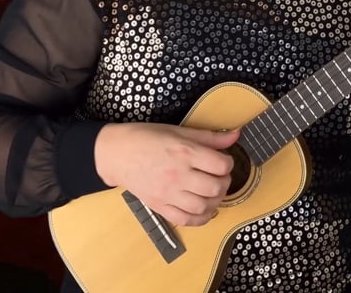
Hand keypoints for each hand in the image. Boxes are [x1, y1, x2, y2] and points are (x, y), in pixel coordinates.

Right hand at [93, 123, 238, 226]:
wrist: (115, 154)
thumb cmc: (146, 138)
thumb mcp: (178, 130)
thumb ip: (209, 136)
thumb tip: (235, 135)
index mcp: (184, 152)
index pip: (221, 165)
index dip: (228, 163)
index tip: (223, 161)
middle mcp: (178, 175)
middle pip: (215, 188)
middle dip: (224, 183)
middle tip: (220, 177)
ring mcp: (168, 193)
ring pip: (203, 206)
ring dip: (215, 201)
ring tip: (212, 193)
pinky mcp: (159, 206)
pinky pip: (185, 220)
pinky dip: (200, 219)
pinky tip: (203, 210)